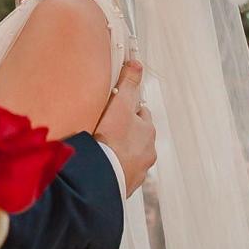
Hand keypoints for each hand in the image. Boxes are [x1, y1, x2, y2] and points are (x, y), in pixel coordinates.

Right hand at [93, 60, 155, 197]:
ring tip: (101, 149)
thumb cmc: (110, 140)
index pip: (140, 113)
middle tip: (106, 128)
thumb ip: (128, 83)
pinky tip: (101, 164)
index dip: (127, 108)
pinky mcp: (125, 185)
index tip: (114, 108)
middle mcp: (148, 152)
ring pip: (130, 154)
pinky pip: (121, 172)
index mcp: (148, 131)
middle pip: (137, 135)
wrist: (100, 179)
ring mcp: (138, 170)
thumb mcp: (119, 105)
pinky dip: (114, 167)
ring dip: (120, 151)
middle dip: (126, 131)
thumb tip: (137, 63)